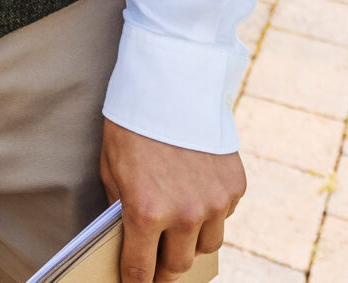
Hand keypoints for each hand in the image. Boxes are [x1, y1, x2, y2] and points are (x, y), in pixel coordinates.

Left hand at [100, 120, 243, 281]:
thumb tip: (127, 239)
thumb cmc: (133, 126)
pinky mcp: (235, 187)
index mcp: (147, 213)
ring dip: (192, 241)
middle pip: (178, 265)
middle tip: (157, 263)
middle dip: (164, 267)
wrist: (171, 83)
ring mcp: (215, 202)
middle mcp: (185, 214)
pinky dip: (212, 211)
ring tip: (179, 225)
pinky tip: (197, 190)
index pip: (142, 270)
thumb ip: (121, 209)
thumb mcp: (112, 170)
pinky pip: (224, 215)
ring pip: (207, 245)